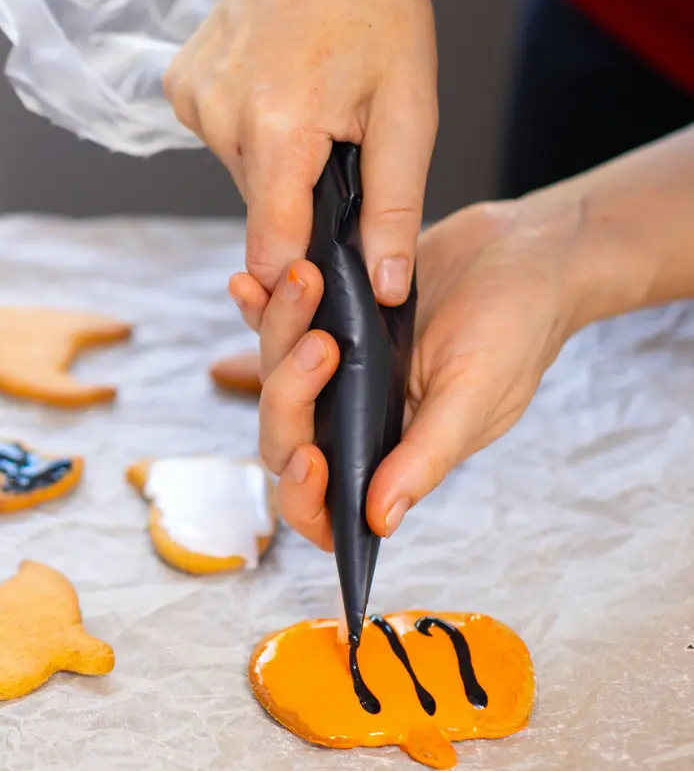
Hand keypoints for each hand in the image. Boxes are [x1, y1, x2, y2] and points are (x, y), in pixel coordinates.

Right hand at [164, 0, 436, 302]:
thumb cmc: (379, 12)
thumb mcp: (409, 116)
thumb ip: (393, 211)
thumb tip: (384, 287)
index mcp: (277, 129)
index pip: (269, 252)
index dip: (302, 273)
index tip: (329, 266)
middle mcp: (218, 117)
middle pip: (262, 213)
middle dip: (304, 203)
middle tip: (343, 147)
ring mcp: (193, 98)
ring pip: (245, 176)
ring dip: (282, 164)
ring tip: (316, 107)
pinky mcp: (182, 84)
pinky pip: (225, 139)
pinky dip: (257, 132)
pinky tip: (283, 89)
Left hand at [231, 193, 589, 547]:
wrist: (522, 248)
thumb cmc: (517, 326)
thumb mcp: (477, 393)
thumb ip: (427, 456)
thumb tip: (380, 522)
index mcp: (396, 451)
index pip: (329, 505)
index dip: (304, 498)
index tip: (311, 458)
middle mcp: (361, 418)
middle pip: (287, 436)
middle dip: (288, 396)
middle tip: (326, 344)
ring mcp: (342, 369)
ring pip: (274, 373)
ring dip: (277, 334)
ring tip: (310, 282)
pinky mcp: (332, 317)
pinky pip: (280, 323)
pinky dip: (259, 307)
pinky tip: (247, 284)